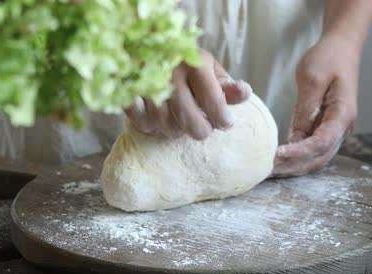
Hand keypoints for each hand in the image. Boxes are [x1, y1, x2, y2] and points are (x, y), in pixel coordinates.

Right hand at [125, 49, 251, 139]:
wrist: (145, 45)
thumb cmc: (185, 63)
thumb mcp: (210, 70)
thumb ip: (227, 86)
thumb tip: (244, 93)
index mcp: (194, 63)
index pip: (214, 103)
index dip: (223, 119)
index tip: (226, 122)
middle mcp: (169, 72)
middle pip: (190, 121)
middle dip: (201, 130)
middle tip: (204, 125)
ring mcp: (145, 83)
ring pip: (167, 127)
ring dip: (177, 129)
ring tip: (180, 118)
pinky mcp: (127, 93)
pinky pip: (144, 124)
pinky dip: (153, 127)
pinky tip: (159, 117)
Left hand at [272, 34, 358, 176]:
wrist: (342, 47)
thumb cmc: (328, 57)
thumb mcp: (312, 78)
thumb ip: (305, 109)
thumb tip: (295, 137)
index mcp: (343, 114)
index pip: (321, 143)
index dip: (299, 153)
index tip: (276, 157)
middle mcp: (343, 127)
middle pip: (319, 157)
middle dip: (293, 166)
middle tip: (266, 169)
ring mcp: (336, 129)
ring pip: (316, 157)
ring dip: (294, 166)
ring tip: (269, 168)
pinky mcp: (326, 127)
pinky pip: (312, 148)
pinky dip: (297, 157)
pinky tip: (278, 158)